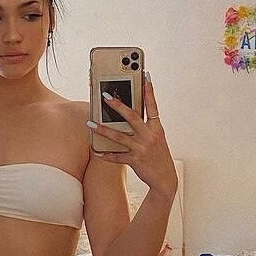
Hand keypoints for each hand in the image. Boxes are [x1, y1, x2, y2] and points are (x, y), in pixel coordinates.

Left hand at [88, 71, 177, 198]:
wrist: (165, 180)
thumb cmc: (159, 158)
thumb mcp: (157, 140)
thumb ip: (146, 128)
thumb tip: (129, 116)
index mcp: (157, 129)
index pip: (153, 106)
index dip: (149, 91)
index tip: (145, 75)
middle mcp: (150, 136)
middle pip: (132, 117)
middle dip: (118, 105)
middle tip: (105, 96)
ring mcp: (142, 148)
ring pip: (119, 136)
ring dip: (103, 129)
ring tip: (90, 123)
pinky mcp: (136, 161)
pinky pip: (117, 156)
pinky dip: (106, 154)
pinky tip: (96, 151)